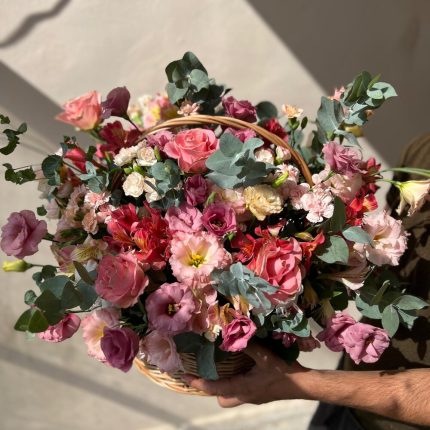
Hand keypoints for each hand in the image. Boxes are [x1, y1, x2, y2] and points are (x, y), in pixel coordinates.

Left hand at [182, 342, 310, 407]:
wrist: (303, 385)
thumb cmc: (283, 371)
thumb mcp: (264, 356)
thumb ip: (247, 345)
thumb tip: (232, 334)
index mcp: (243, 388)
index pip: (214, 388)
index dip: (199, 383)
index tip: (185, 378)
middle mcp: (245, 396)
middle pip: (222, 398)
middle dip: (212, 389)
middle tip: (207, 373)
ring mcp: (253, 397)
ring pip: (232, 397)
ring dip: (225, 386)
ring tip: (223, 369)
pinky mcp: (260, 395)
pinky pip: (242, 392)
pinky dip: (236, 383)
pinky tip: (241, 368)